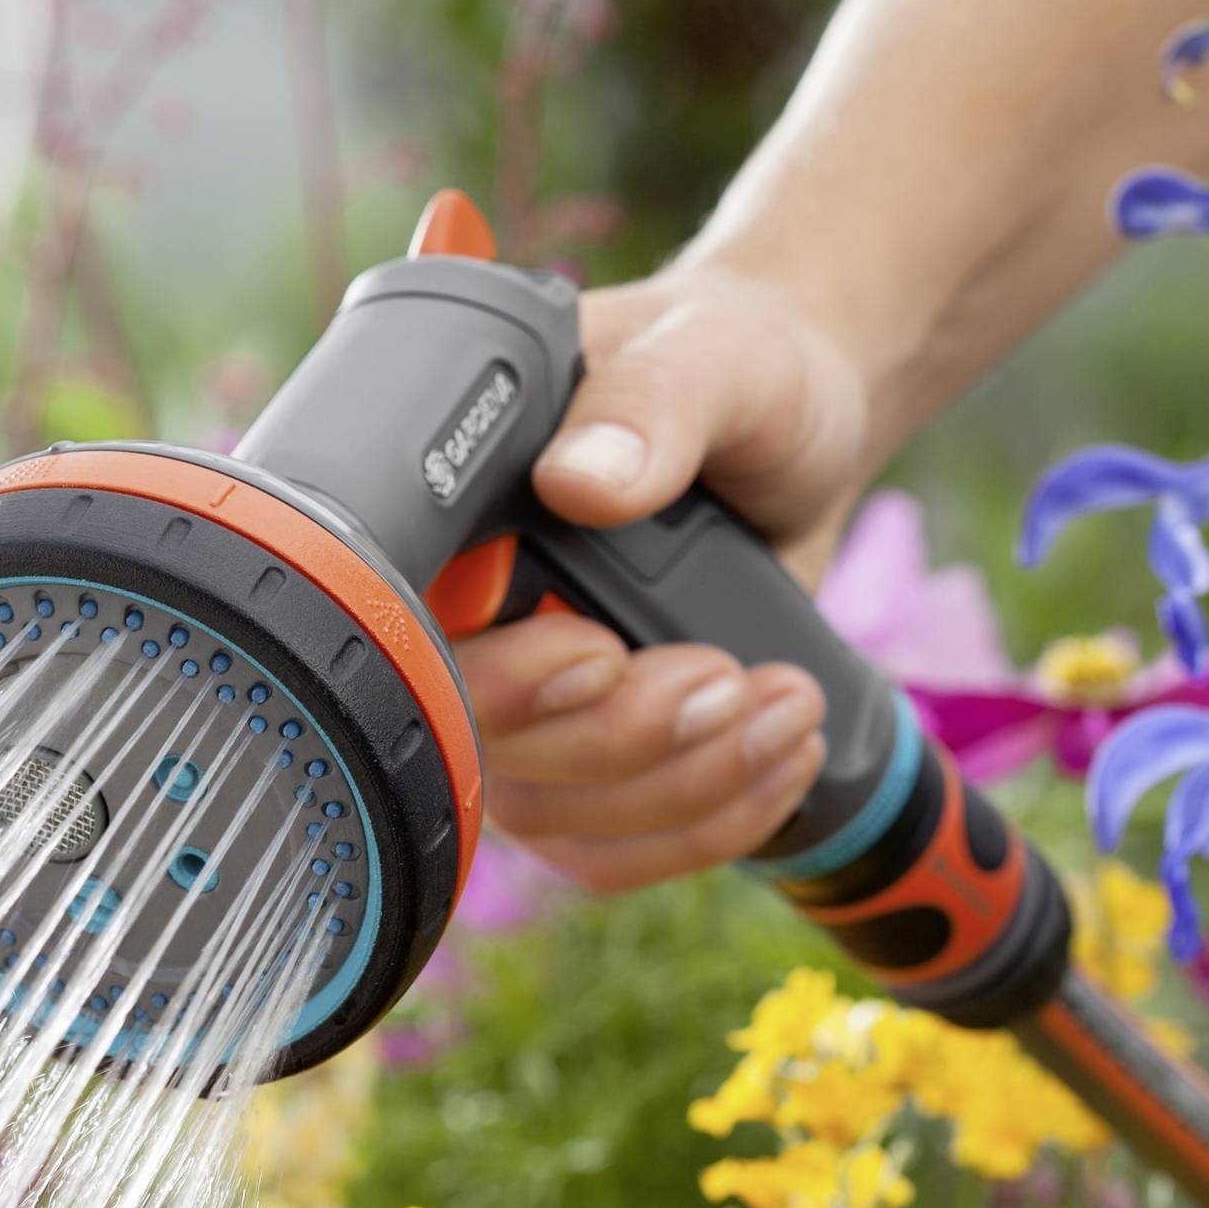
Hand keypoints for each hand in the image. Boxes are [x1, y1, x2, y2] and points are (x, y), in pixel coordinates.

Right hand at [454, 263, 879, 892]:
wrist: (800, 425)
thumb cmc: (740, 365)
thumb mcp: (713, 356)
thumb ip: (652, 405)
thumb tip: (583, 478)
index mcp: (447, 519)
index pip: (408, 640)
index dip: (494, 679)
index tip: (600, 650)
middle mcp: (462, 624)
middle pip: (482, 753)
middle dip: (618, 737)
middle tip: (724, 673)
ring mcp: (525, 708)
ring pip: (555, 819)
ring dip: (684, 785)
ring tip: (786, 702)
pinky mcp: (592, 764)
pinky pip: (612, 851)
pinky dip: (707, 825)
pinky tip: (780, 759)